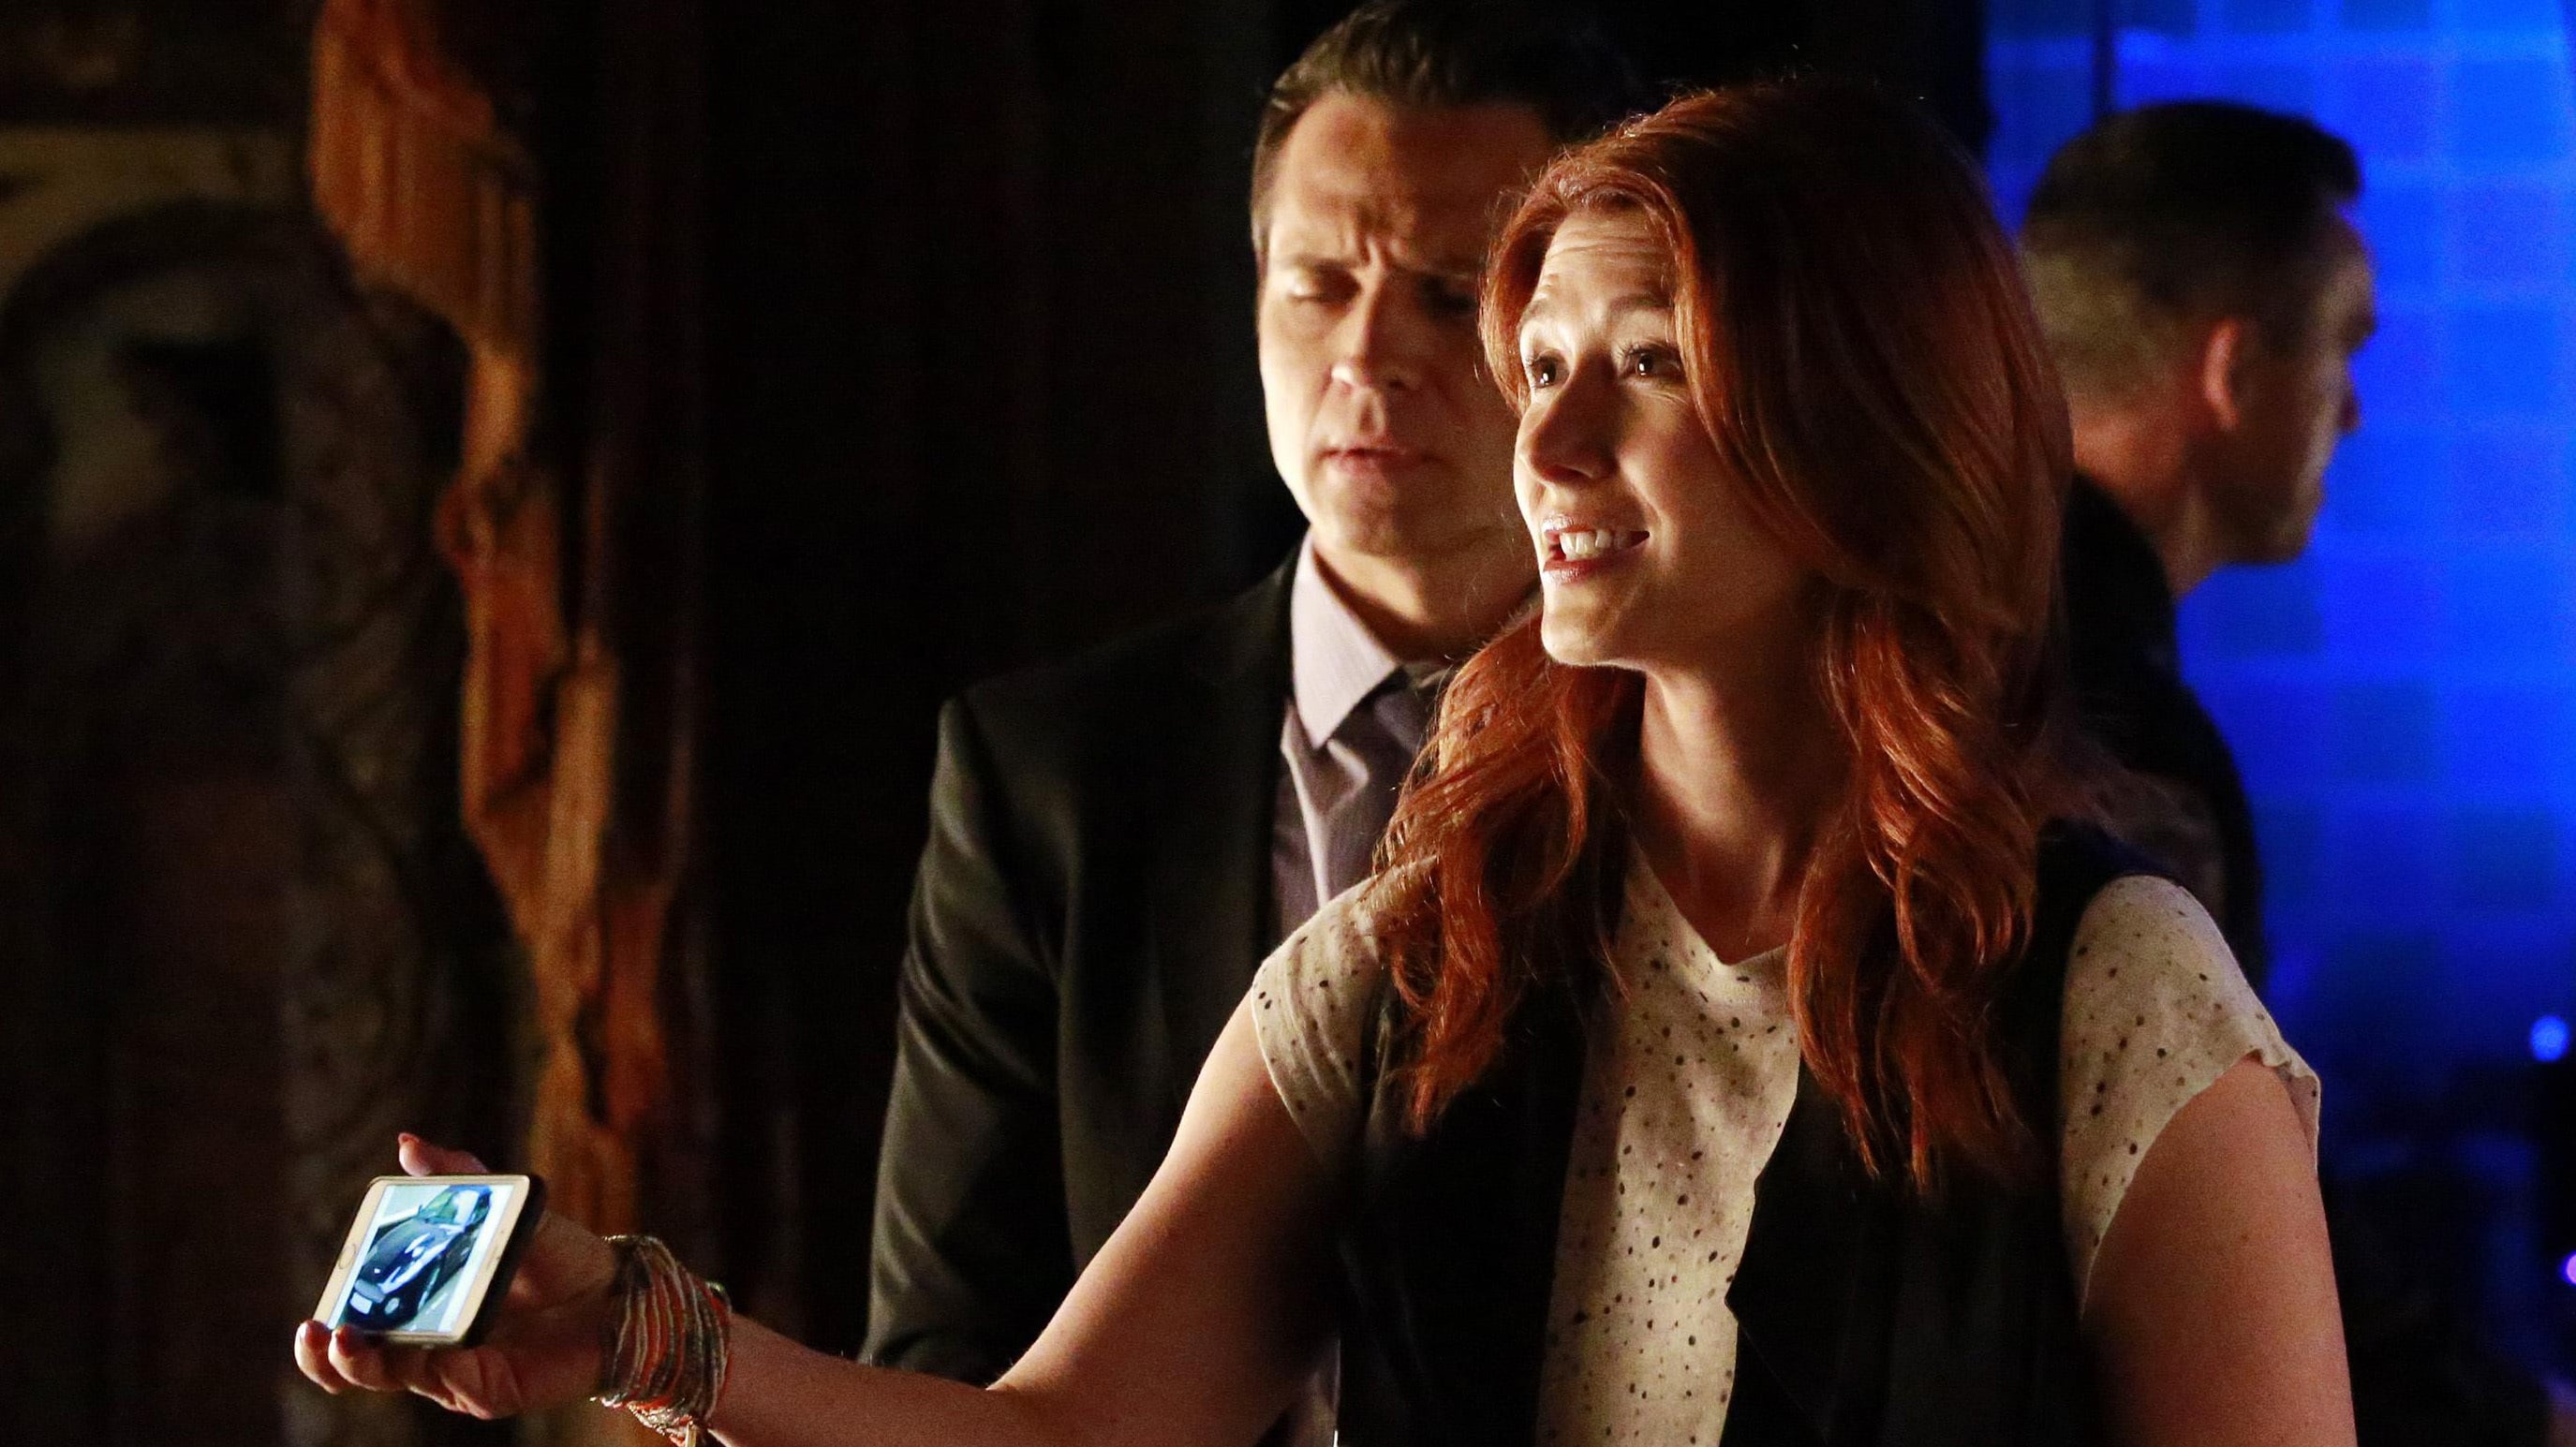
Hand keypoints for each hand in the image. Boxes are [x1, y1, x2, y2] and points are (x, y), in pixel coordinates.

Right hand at [292, 1135, 620, 1418]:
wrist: (620, 1293)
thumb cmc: (559, 1256)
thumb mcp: (507, 1209)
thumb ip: (457, 1179)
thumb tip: (405, 1142)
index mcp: (419, 1308)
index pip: (354, 1328)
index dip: (325, 1330)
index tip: (313, 1314)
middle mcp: (427, 1345)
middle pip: (357, 1366)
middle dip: (327, 1357)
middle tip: (316, 1332)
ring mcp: (455, 1370)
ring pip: (393, 1379)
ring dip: (364, 1365)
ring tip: (348, 1340)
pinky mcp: (489, 1387)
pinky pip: (452, 1382)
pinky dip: (435, 1367)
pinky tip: (430, 1353)